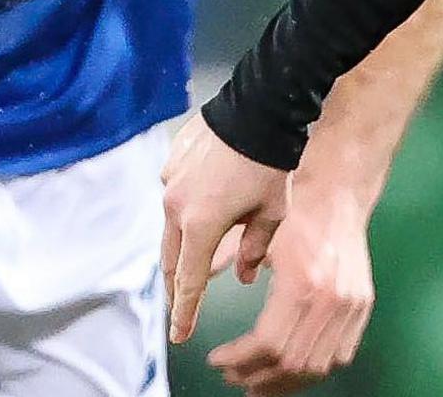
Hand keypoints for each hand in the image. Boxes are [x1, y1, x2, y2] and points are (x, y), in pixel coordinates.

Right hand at [161, 113, 290, 348]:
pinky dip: (183, 213)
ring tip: (186, 269)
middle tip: (180, 307)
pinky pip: (174, 197)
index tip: (179, 335)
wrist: (259, 107)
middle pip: (171, 259)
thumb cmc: (270, 163)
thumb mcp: (272, 213)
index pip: (189, 282)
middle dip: (176, 287)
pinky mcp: (171, 163)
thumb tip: (243, 275)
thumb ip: (254, 249)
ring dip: (179, 250)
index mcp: (200, 225)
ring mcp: (170, 183)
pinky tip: (198, 213)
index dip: (184, 312)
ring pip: (169, 229)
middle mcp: (176, 206)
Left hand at [210, 185, 376, 395]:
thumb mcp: (260, 239)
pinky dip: (312, 369)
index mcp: (302, 283)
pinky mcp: (361, 307)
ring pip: (317, 367)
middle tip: (233, 377)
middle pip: (292, 363)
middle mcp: (330, 300)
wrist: (338, 196)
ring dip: (284, 381)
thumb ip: (231, 267)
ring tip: (258, 381)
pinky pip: (339, 356)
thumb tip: (196, 288)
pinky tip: (290, 369)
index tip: (218, 361)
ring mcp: (350, 306)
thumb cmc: (299, 213)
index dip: (239, 361)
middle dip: (257, 377)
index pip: (267, 344)